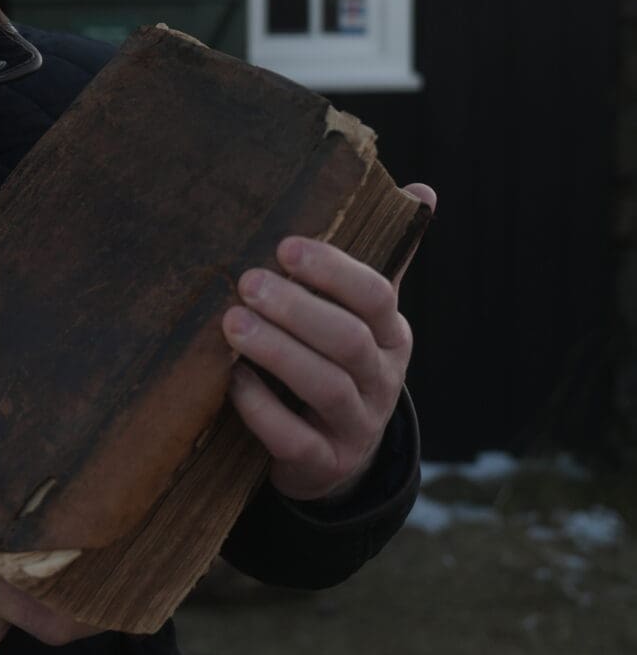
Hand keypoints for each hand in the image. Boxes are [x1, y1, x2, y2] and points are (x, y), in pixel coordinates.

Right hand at [0, 448, 99, 654]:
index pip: (55, 614)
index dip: (95, 601)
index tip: (126, 568)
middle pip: (54, 607)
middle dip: (75, 574)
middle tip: (107, 525)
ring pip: (28, 606)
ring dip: (36, 574)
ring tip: (53, 525)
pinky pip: (5, 613)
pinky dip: (10, 586)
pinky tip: (8, 549)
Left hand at [220, 183, 435, 500]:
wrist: (336, 457)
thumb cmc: (340, 365)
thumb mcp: (365, 317)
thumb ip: (384, 259)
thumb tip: (423, 190)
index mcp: (392, 336)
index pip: (375, 297)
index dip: (333, 271)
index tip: (284, 247)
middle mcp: (381, 380)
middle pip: (349, 341)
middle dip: (297, 309)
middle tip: (248, 283)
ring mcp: (355, 426)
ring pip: (325, 386)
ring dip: (277, 351)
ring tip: (232, 324)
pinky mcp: (323, 464)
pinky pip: (295, 439)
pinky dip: (261, 409)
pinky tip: (232, 381)